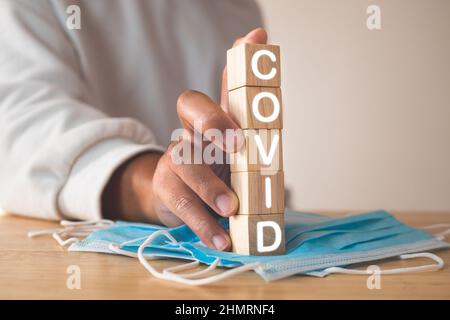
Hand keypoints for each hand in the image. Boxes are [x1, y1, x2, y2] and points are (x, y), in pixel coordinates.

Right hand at [103, 28, 267, 250]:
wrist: (177, 199)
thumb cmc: (216, 172)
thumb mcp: (236, 152)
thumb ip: (252, 129)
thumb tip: (271, 87)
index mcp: (215, 120)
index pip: (225, 83)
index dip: (237, 63)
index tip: (257, 41)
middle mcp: (192, 130)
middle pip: (192, 106)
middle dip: (215, 118)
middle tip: (237, 145)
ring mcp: (175, 157)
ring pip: (186, 160)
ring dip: (211, 185)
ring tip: (232, 210)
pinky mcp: (167, 188)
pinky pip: (182, 203)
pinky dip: (204, 224)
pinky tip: (221, 240)